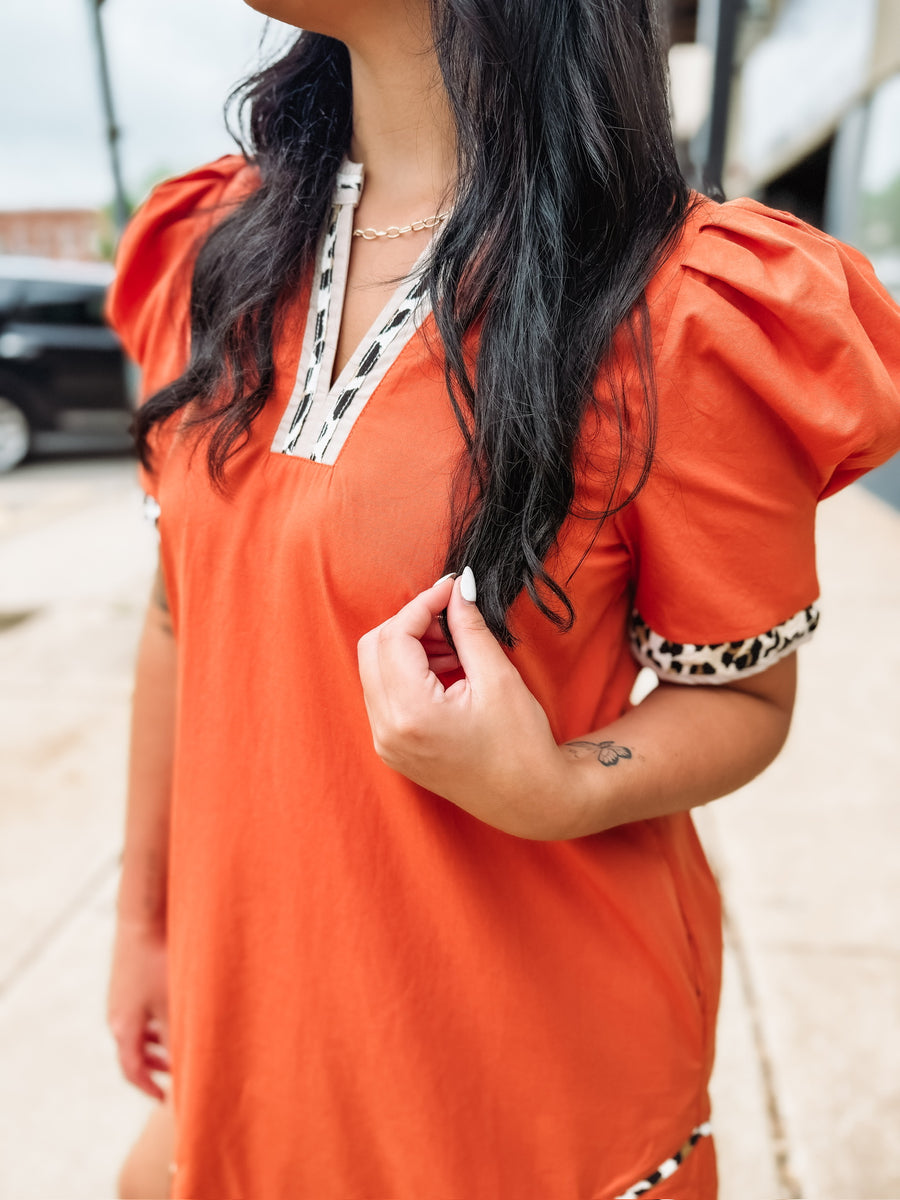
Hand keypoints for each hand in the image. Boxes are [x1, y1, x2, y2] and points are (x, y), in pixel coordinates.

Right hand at [108, 917, 169, 1100]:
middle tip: (174, 1072)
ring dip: (155, 1042)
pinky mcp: (127, 980)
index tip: (163, 1098)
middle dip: (153, 1065)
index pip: (132, 1069)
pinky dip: (154, 1021)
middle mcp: (117, 1015)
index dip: (148, 1087)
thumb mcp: (174, 1003)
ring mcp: (120, 997)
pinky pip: (139, 1011)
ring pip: (137, 1030)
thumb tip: (189, 1061)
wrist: (142, 920)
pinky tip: (172, 1012)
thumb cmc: (160, 962)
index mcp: (124, 1028)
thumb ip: (179, 1034)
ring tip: (176, 1044)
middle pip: (133, 1051)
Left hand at [357, 570, 577, 838]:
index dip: (421, 604)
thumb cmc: (521, 746)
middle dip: (411, 623)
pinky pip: (384, 694)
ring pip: (375, 669)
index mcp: (411, 713)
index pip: (394, 636)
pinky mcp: (392, 748)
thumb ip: (468, 628)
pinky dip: (408, 672)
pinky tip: (446, 670)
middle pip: (374, 648)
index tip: (451, 588)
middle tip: (451, 616)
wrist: (529, 800)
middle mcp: (387, 731)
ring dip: (409, 647)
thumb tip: (456, 589)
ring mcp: (385, 743)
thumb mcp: (498, 678)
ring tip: (455, 647)